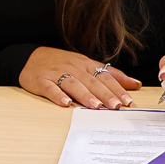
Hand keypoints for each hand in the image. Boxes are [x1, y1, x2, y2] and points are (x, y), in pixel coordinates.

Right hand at [19, 46, 140, 108]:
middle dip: (105, 94)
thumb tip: (135, 84)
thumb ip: (110, 75)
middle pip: (91, 81)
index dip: (117, 88)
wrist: (29, 57)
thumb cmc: (60, 63)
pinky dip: (57, 95)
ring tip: (95, 106)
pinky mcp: (41, 80)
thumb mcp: (86, 65)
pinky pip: (50, 88)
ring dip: (85, 95)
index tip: (127, 101)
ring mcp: (56, 73)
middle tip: (115, 106)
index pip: (104, 76)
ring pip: (73, 84)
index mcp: (85, 64)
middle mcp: (73, 68)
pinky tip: (64, 103)